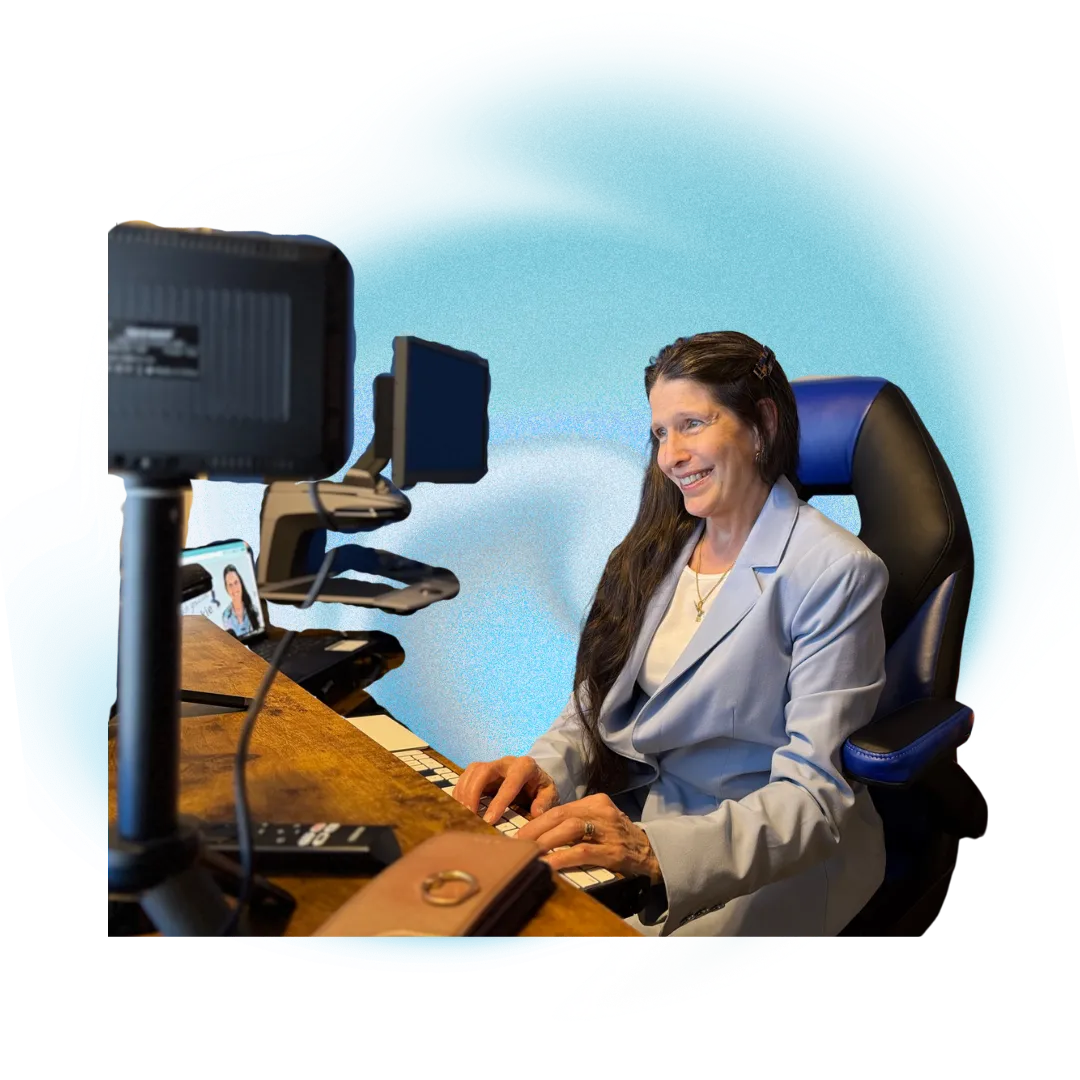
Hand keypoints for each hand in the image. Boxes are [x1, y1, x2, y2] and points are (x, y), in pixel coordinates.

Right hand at [452, 755, 559, 823]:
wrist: (535, 777)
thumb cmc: (541, 787)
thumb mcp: (550, 794)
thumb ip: (545, 802)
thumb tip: (535, 813)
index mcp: (525, 766)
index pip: (511, 782)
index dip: (499, 801)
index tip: (490, 820)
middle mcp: (506, 762)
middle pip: (484, 770)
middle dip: (474, 792)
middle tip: (470, 814)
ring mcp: (493, 765)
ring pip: (473, 771)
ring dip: (464, 791)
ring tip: (463, 812)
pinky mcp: (482, 771)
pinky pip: (467, 776)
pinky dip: (461, 791)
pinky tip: (460, 806)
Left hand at [513, 794, 662, 884]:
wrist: (652, 854)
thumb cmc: (618, 839)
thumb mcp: (599, 823)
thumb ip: (576, 823)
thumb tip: (539, 833)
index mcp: (596, 802)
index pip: (560, 808)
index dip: (537, 821)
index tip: (519, 833)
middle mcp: (602, 812)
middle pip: (561, 815)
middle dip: (536, 829)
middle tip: (518, 843)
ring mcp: (608, 831)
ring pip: (571, 829)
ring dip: (546, 841)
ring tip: (529, 853)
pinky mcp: (613, 851)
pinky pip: (582, 853)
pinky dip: (562, 858)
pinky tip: (548, 866)